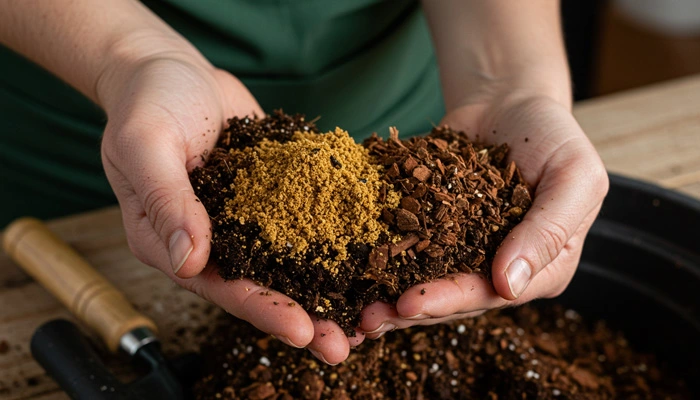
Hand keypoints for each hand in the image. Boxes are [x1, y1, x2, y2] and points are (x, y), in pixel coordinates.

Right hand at [99, 54, 361, 363]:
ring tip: (370, 310)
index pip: (221, 285)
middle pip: (262, 285)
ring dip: (329, 286)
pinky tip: (372, 250)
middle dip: (306, 314)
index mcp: (172, 241)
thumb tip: (187, 259)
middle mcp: (214, 239)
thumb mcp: (146, 145)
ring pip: (291, 260)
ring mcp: (248, 218)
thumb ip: (166, 199)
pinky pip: (307, 216)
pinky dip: (338, 234)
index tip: (302, 330)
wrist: (173, 70)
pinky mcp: (276, 194)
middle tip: (346, 343)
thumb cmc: (148, 103)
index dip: (262, 309)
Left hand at [360, 94, 608, 336]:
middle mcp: (501, 267)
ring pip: (425, 280)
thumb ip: (549, 230)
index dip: (452, 299)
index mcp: (543, 267)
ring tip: (355, 309)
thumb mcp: (574, 176)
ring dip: (390, 294)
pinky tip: (354, 272)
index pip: (493, 293)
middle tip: (368, 318)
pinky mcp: (435, 229)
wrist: (510, 101)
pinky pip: (407, 248)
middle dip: (412, 308)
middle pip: (453, 296)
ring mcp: (465, 250)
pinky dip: (383, 260)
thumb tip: (509, 287)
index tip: (410, 302)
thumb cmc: (553, 135)